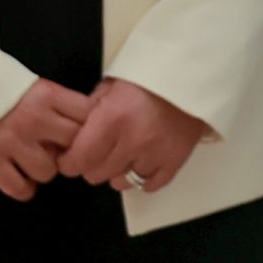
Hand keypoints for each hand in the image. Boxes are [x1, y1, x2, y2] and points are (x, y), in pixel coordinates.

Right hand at [0, 76, 94, 200]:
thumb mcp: (25, 82)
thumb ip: (51, 101)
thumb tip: (79, 125)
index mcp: (45, 94)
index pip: (88, 113)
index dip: (90, 125)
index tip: (84, 131)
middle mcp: (33, 118)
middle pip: (75, 145)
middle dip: (70, 151)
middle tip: (59, 151)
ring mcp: (12, 140)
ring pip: (49, 171)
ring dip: (43, 170)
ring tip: (32, 161)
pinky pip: (20, 188)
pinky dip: (23, 188)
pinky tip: (20, 178)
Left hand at [60, 78, 210, 197]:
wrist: (192, 76)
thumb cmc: (148, 76)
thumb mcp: (112, 84)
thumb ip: (91, 110)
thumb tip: (74, 133)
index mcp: (112, 118)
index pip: (79, 159)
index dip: (69, 162)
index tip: (70, 157)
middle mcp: (132, 141)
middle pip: (96, 175)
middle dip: (92, 165)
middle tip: (98, 151)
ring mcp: (155, 155)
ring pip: (121, 183)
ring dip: (117, 172)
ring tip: (123, 154)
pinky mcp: (175, 162)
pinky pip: (149, 186)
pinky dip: (142, 177)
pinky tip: (142, 161)